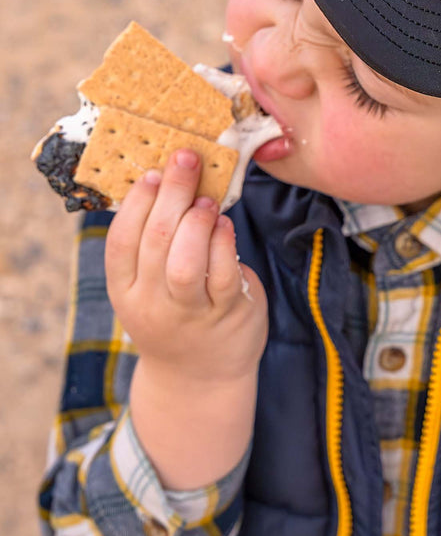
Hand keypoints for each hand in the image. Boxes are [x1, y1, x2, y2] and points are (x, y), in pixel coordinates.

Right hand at [104, 148, 267, 385]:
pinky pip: (223, 275)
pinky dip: (225, 243)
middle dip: (171, 192)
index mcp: (124, 290)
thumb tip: (168, 179)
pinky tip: (226, 225)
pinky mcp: (226, 315)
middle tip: (185, 158)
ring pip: (185, 262)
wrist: (200, 377)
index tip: (152, 171)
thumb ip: (153, 244)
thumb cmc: (175, 313)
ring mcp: (189, 313)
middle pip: (155, 240)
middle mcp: (151, 303)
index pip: (120, 241)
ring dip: (197, 220)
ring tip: (207, 199)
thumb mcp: (148, 287)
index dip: (137, 202)